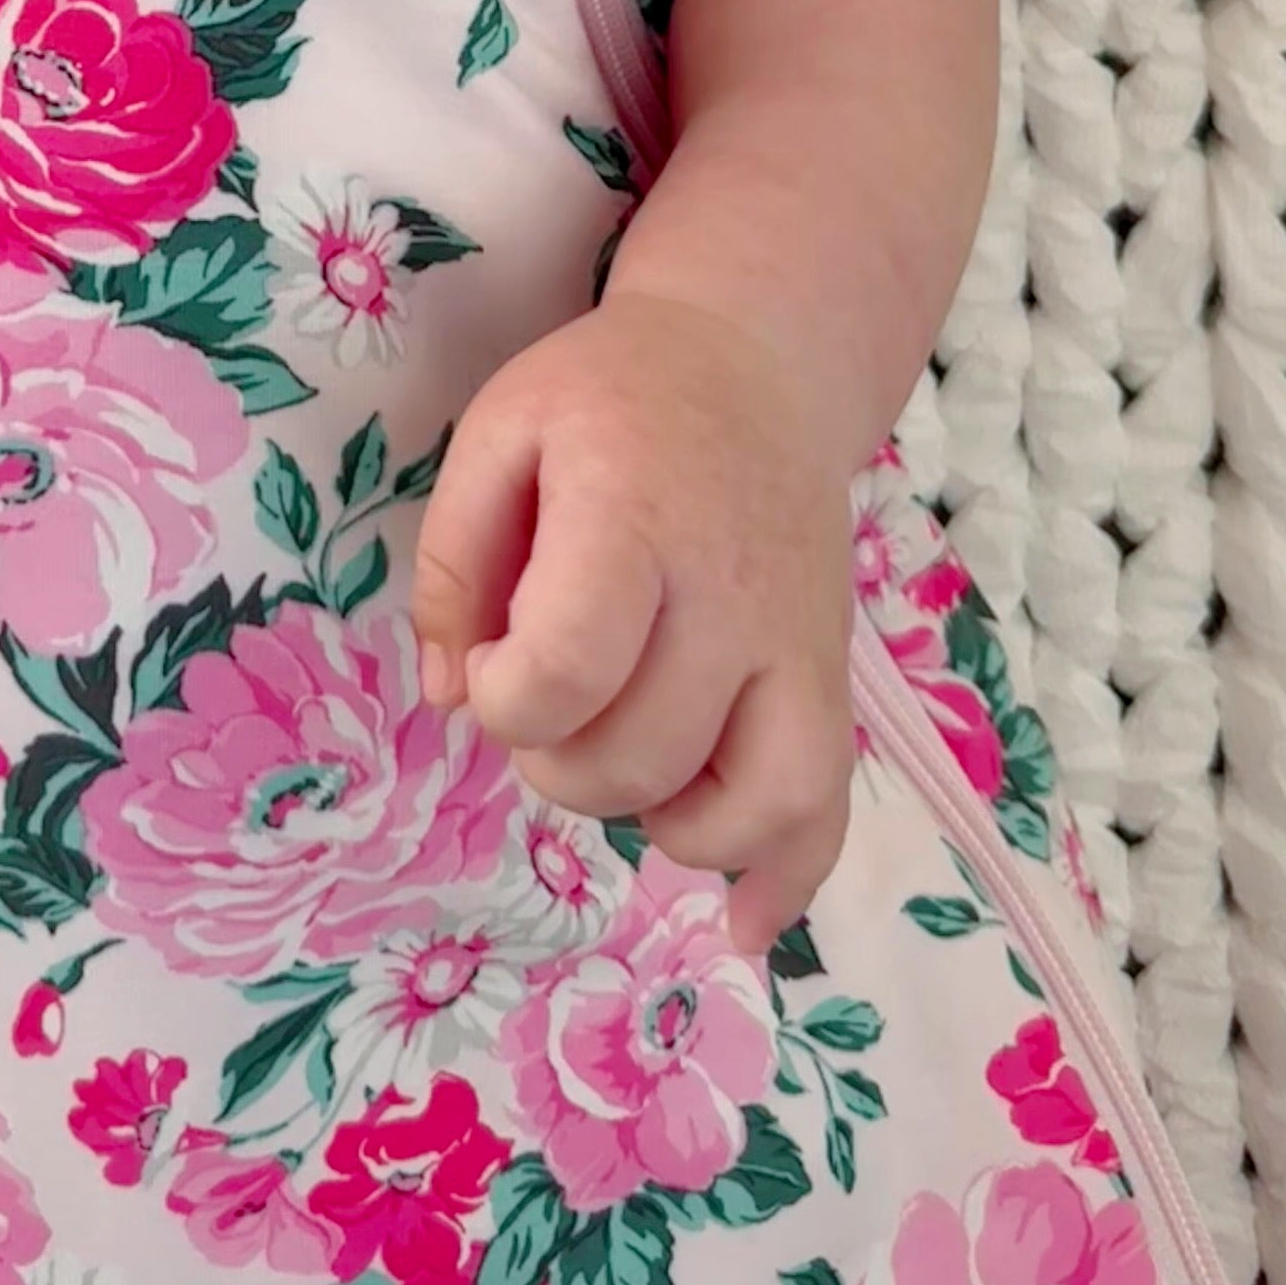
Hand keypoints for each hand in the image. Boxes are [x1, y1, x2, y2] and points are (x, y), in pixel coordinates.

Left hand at [410, 285, 854, 955]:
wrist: (754, 362)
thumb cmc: (609, 399)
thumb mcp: (502, 431)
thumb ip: (453, 562)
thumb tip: (455, 697)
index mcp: (636, 516)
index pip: (572, 666)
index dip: (511, 701)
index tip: (497, 665)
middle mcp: (733, 591)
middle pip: (644, 755)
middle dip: (561, 760)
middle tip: (546, 697)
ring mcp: (798, 644)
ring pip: (752, 804)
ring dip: (659, 821)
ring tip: (618, 754)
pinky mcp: (832, 681)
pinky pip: (829, 810)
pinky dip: (786, 881)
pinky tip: (737, 922)